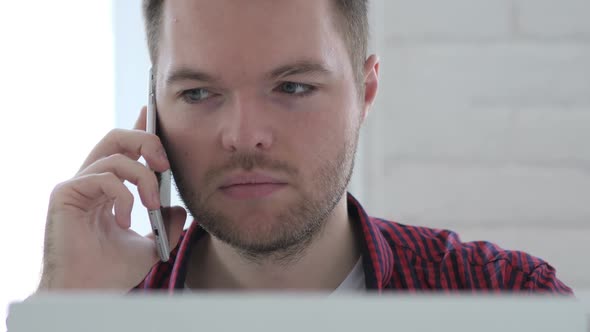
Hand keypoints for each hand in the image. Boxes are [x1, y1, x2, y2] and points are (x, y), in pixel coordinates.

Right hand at [38, 107, 185, 290]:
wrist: (89, 292)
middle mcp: (90, 181)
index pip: (124, 149)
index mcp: (107, 188)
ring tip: (150, 205)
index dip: (139, 128)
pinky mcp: (65, 194)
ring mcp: (77, 186)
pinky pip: (104, 177)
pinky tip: (124, 221)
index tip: (153, 113)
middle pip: (116, 137)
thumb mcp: (151, 245)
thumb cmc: (111, 271)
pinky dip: (124, 196)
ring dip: (143, 178)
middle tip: (165, 165)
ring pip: (115, 155)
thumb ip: (166, 224)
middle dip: (147, 142)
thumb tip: (180, 207)